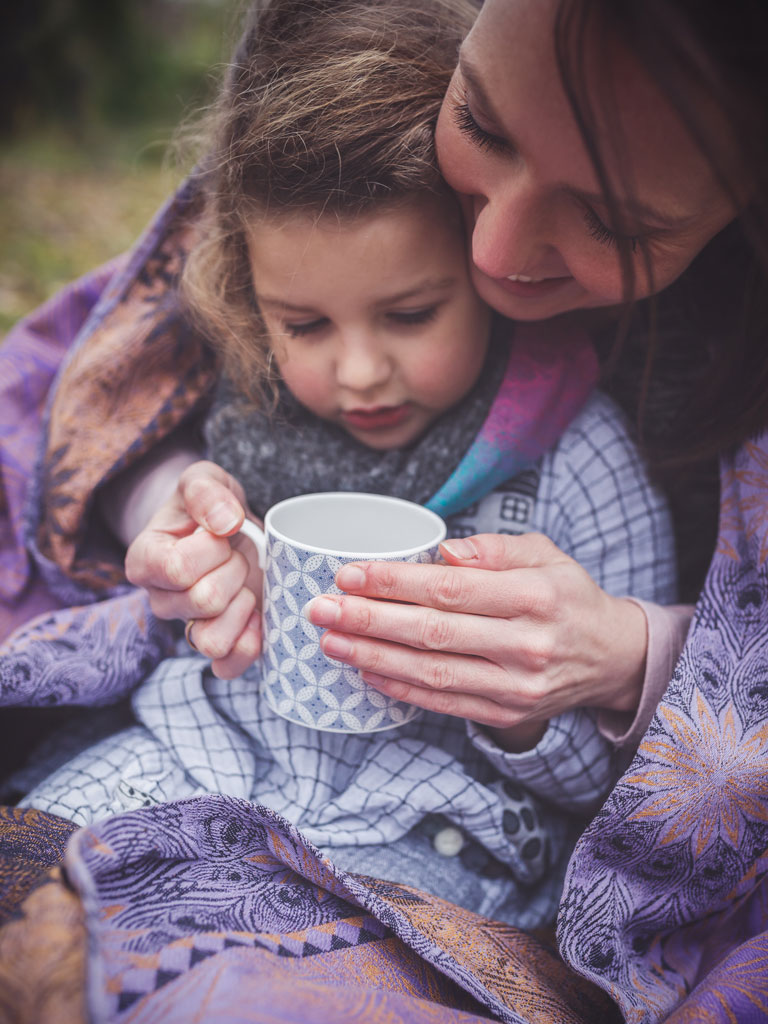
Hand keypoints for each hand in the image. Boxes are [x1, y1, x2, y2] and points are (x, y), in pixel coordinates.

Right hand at [125, 461, 262, 677]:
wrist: (229, 528)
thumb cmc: (210, 506)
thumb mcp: (204, 480)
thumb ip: (206, 491)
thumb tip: (224, 523)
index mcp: (145, 561)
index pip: (178, 569)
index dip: (212, 548)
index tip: (220, 533)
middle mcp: (160, 601)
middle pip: (204, 601)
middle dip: (234, 570)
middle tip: (235, 555)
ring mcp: (187, 628)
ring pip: (213, 641)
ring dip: (241, 607)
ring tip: (243, 583)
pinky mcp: (218, 647)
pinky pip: (228, 665)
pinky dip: (250, 642)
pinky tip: (257, 613)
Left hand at [303, 533, 647, 740]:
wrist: (612, 657)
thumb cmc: (568, 595)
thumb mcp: (545, 554)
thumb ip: (495, 548)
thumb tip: (441, 553)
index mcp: (534, 595)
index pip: (448, 590)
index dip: (393, 583)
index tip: (349, 575)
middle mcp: (526, 645)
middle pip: (432, 633)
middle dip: (368, 619)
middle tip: (321, 608)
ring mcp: (516, 686)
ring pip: (431, 672)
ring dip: (372, 655)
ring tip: (330, 640)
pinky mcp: (506, 714)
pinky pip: (443, 703)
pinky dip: (399, 688)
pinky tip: (365, 669)